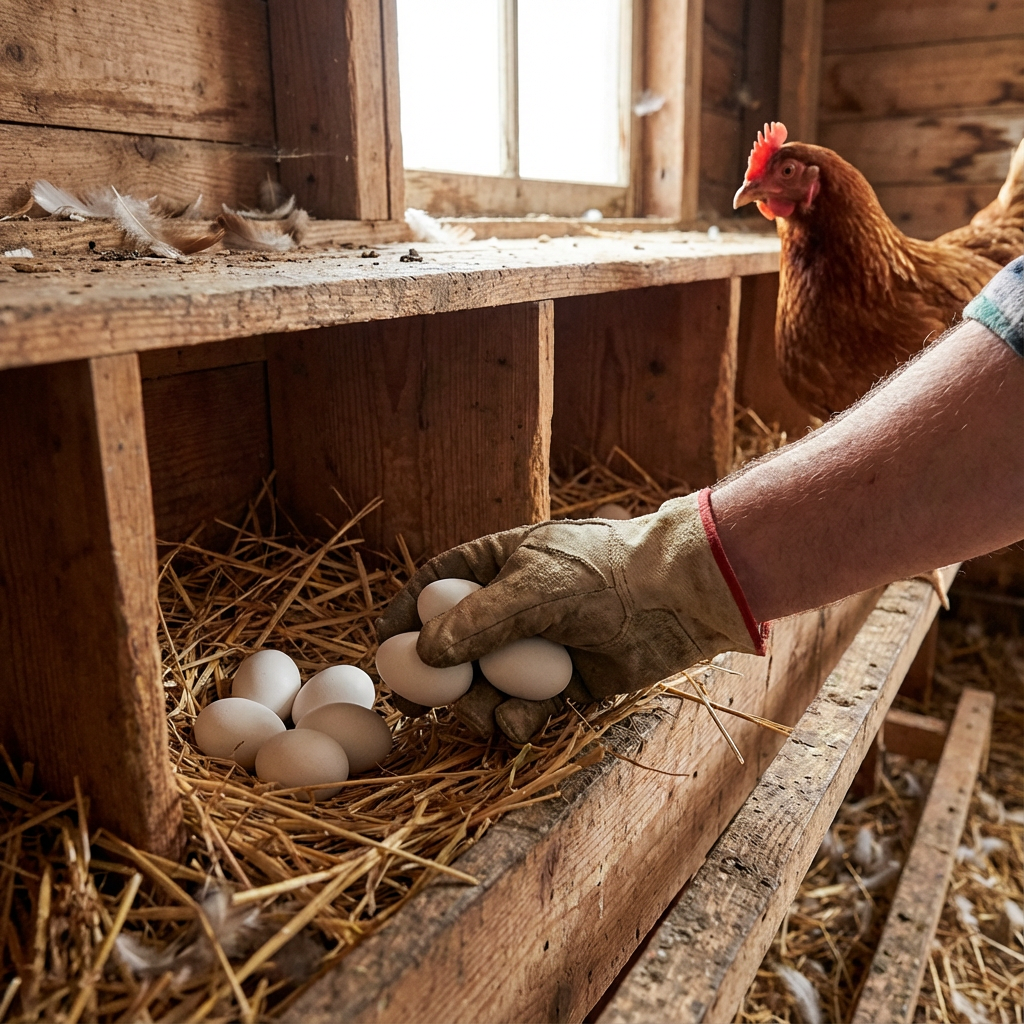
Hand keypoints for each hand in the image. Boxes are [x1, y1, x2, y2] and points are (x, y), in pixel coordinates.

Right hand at [376, 491, 764, 702]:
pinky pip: (522, 712)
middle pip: (450, 650)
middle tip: (422, 707)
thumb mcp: (531, 588)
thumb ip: (474, 621)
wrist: (674, 598)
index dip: (403, 616)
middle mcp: (508, 610)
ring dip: (478, 708)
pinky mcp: (562, 687)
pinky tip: (526, 719)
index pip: (432, 588)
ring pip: (483, 689)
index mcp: (492, 567)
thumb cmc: (600, 574)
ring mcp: (533, 651)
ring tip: (491, 711)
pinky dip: (518, 722)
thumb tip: (421, 655)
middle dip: (437, 682)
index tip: (382, 647)